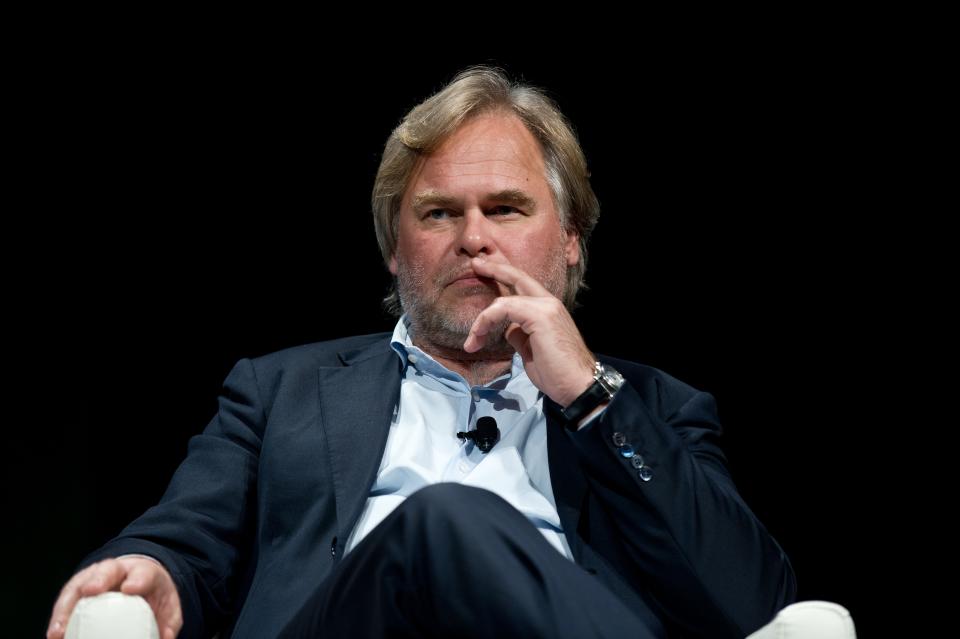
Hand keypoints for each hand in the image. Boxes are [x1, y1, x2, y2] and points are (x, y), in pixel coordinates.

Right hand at [47, 556, 182, 638]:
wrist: (136, 578)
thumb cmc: (152, 594)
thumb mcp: (167, 605)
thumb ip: (170, 622)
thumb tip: (166, 638)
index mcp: (142, 572)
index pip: (142, 573)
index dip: (137, 580)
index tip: (130, 589)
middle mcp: (116, 570)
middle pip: (107, 570)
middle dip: (99, 579)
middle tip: (91, 590)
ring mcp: (93, 577)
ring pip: (78, 585)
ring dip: (67, 606)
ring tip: (59, 630)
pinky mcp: (77, 589)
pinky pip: (65, 601)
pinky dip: (58, 618)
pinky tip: (55, 636)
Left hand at [463, 256, 595, 405]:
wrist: (578, 386)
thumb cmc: (556, 373)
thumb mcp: (531, 350)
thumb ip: (519, 334)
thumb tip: (506, 329)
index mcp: (547, 310)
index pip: (523, 286)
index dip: (504, 277)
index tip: (483, 272)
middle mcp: (549, 302)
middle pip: (518, 276)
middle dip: (494, 269)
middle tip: (475, 264)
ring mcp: (546, 307)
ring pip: (504, 301)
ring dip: (482, 320)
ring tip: (472, 340)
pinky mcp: (540, 315)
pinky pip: (504, 309)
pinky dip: (486, 320)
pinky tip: (478, 335)